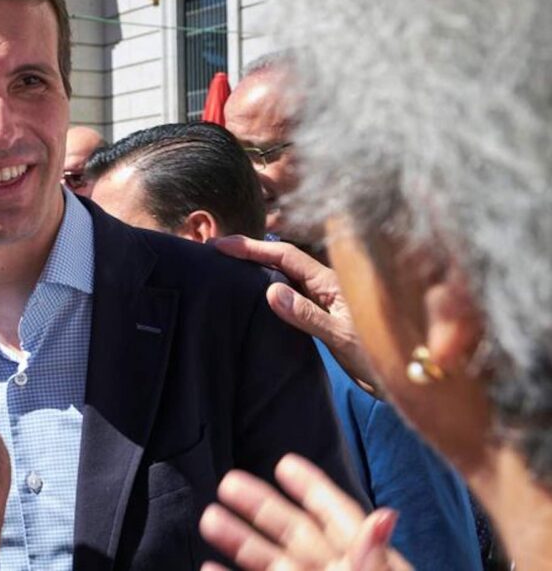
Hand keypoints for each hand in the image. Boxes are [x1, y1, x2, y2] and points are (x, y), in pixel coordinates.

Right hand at [199, 454, 412, 570]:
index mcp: (367, 559)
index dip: (313, 487)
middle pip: (295, 532)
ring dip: (240, 539)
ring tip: (209, 518)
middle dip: (261, 505)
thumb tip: (384, 515)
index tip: (285, 462)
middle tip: (228, 481)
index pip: (338, 515)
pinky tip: (209, 566)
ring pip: (271, 561)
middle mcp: (337, 570)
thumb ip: (371, 556)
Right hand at [214, 235, 378, 394]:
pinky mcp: (324, 317)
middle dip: (250, 252)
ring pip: (286, 277)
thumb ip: (307, 315)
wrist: (409, 380)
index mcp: (331, 282)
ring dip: (258, 269)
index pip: (284, 256)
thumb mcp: (342, 337)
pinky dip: (269, 289)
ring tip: (228, 267)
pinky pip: (292, 296)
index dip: (252, 248)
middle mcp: (327, 286)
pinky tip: (255, 294)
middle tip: (217, 251)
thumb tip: (270, 291)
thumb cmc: (382, 356)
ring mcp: (326, 301)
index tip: (221, 245)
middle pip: (282, 261)